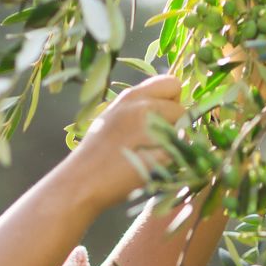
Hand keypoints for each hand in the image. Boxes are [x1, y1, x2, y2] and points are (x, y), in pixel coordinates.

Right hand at [66, 75, 187, 210]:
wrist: (81, 182)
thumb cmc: (96, 154)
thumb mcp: (113, 117)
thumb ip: (139, 108)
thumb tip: (167, 106)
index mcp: (130, 97)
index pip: (171, 83)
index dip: (172, 100)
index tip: (163, 116)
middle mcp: (142, 108)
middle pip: (181, 109)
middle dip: (176, 124)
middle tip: (157, 141)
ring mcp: (150, 131)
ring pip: (184, 132)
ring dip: (176, 143)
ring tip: (152, 155)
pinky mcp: (158, 154)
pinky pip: (182, 153)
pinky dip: (174, 161)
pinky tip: (154, 167)